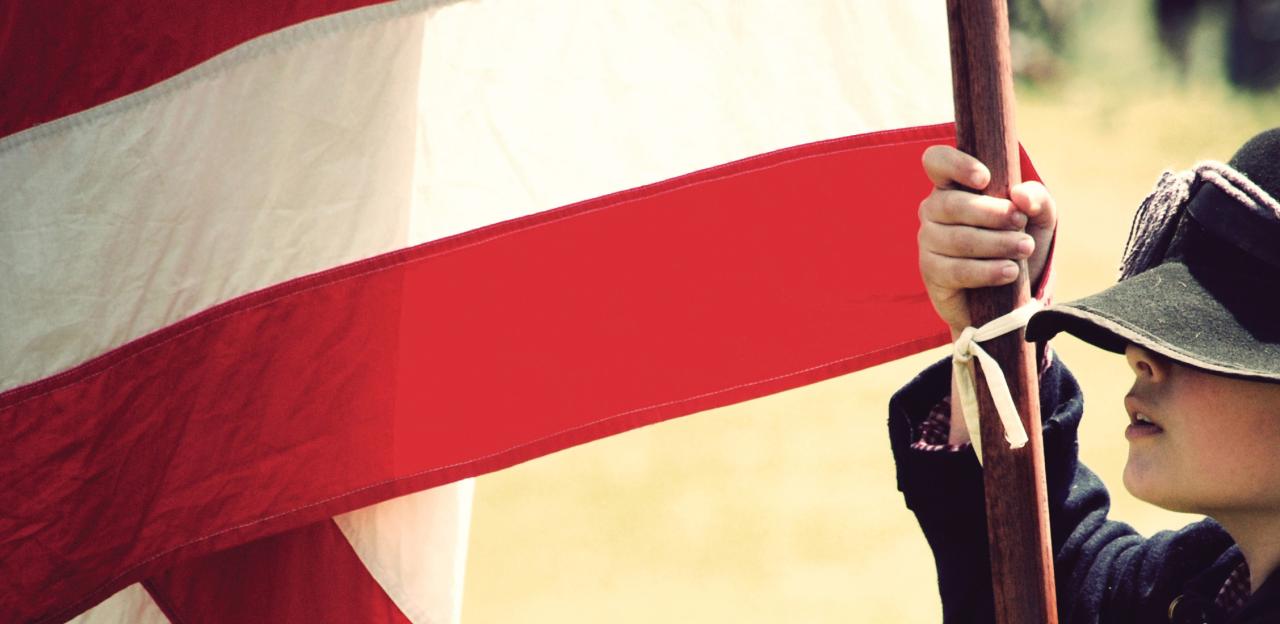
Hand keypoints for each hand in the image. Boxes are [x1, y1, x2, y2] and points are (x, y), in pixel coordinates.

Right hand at [917, 145, 1056, 336]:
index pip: (937, 161)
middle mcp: (933, 210)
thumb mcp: (1038, 218)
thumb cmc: (1017, 244)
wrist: (1007, 294)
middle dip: (992, 213)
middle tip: (1021, 222)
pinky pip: (956, 270)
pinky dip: (987, 271)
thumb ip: (1037, 199)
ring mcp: (928, 241)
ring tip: (1025, 248)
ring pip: (958, 239)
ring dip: (997, 243)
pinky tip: (1010, 271)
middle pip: (953, 204)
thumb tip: (1020, 195)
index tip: (985, 179)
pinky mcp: (931, 272)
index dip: (956, 164)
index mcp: (953, 186)